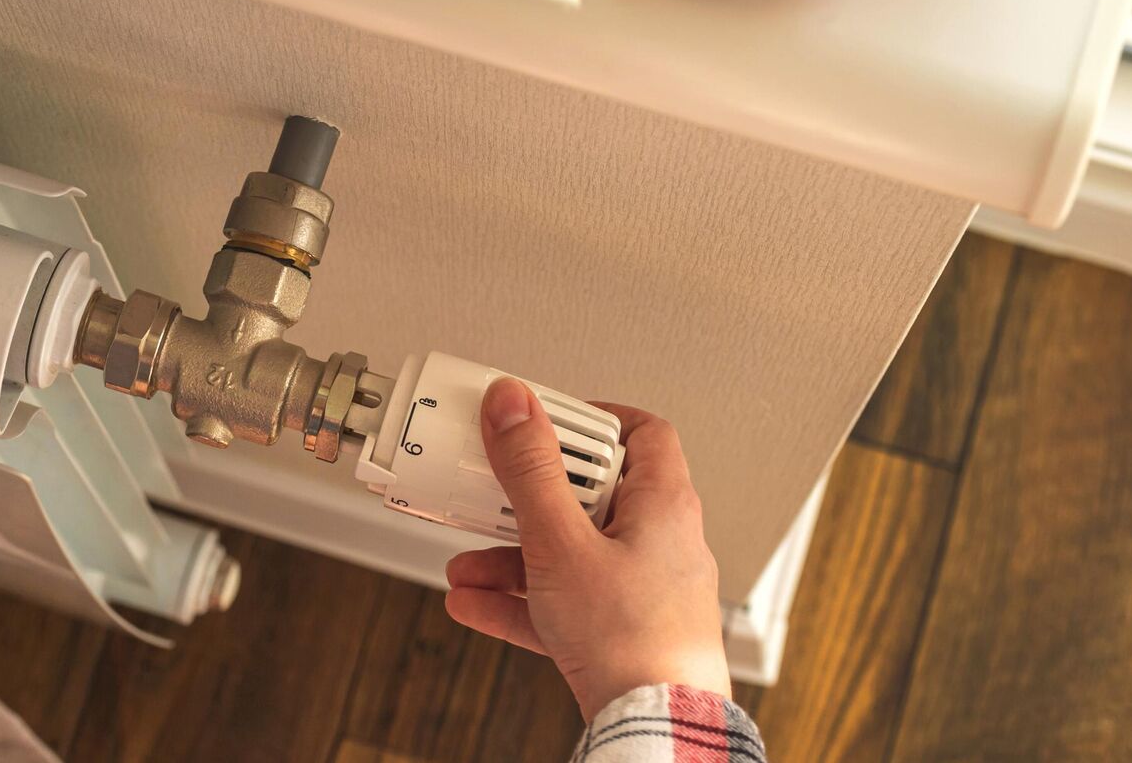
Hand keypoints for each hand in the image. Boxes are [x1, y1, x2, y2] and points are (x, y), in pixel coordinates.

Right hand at [444, 379, 729, 718]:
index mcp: (664, 505)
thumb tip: (514, 405)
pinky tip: (475, 601)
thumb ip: (531, 471)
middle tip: (494, 487)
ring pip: (570, 553)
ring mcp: (642, 590)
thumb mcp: (562, 542)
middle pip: (590, 495)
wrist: (655, 727)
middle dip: (527, 498)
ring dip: (512, 555)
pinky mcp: (621, 633)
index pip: (641, 434)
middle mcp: (661, 543)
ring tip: (467, 560)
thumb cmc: (634, 640)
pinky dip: (522, 599)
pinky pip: (564, 602)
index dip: (591, 421)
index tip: (543, 420)